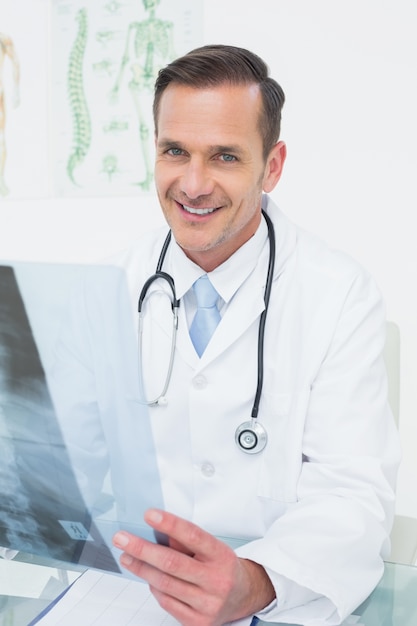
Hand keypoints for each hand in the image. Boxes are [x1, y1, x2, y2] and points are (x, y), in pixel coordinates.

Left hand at [113, 509, 274, 625]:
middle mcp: (217, 581)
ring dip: (141, 569)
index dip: (170, 524)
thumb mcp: (211, 548)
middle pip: (172, 563)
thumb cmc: (221, 566)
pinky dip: (154, 588)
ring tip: (127, 556)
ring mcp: (208, 604)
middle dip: (142, 549)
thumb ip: (186, 540)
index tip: (149, 515)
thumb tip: (157, 530)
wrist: (242, 596)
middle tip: (122, 538)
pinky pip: (167, 602)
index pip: (193, 536)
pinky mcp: (198, 622)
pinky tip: (148, 577)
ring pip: (165, 584)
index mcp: (221, 556)